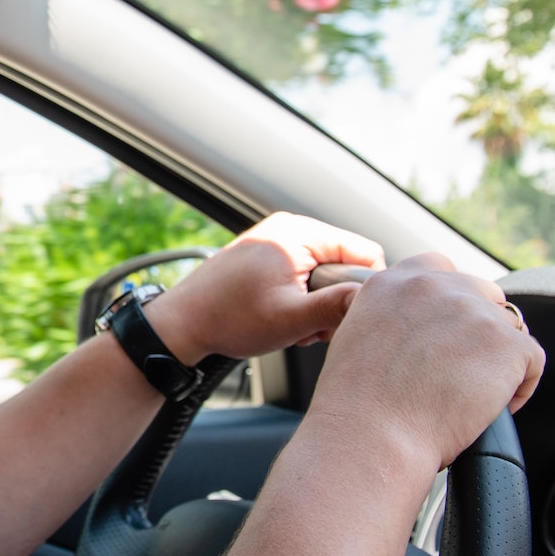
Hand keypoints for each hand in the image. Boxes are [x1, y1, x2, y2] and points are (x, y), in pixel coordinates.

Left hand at [146, 213, 383, 364]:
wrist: (182, 324)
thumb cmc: (229, 319)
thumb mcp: (290, 319)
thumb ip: (336, 307)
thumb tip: (372, 300)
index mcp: (299, 233)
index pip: (365, 252)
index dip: (364, 289)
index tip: (344, 318)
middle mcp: (290, 228)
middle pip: (346, 263)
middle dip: (336, 300)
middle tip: (311, 327)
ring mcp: (278, 240)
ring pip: (326, 273)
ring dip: (318, 305)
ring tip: (293, 325)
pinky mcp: (268, 256)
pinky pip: (304, 275)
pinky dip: (301, 299)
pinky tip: (282, 319)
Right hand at [308, 253, 545, 471]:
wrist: (372, 435)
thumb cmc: (357, 405)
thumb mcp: (358, 338)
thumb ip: (392, 317)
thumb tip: (424, 331)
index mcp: (393, 281)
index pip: (440, 271)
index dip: (450, 304)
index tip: (445, 336)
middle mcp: (433, 285)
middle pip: (482, 293)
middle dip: (479, 329)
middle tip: (462, 370)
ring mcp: (473, 310)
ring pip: (509, 327)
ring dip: (498, 358)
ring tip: (474, 395)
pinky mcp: (506, 342)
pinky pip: (532, 360)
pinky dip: (519, 387)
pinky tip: (491, 408)